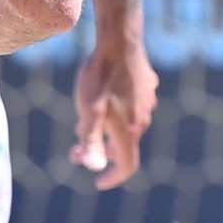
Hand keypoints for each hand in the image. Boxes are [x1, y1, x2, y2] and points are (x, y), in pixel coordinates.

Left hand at [72, 37, 158, 188]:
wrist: (119, 40)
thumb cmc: (99, 77)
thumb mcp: (88, 111)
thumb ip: (90, 141)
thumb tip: (93, 168)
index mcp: (129, 130)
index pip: (128, 166)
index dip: (113, 178)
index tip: (97, 182)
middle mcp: (142, 119)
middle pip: (124, 146)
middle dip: (100, 152)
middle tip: (75, 150)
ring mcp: (147, 102)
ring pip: (126, 126)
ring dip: (106, 132)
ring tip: (82, 123)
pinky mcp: (147, 86)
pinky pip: (131, 107)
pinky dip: (115, 113)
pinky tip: (101, 100)